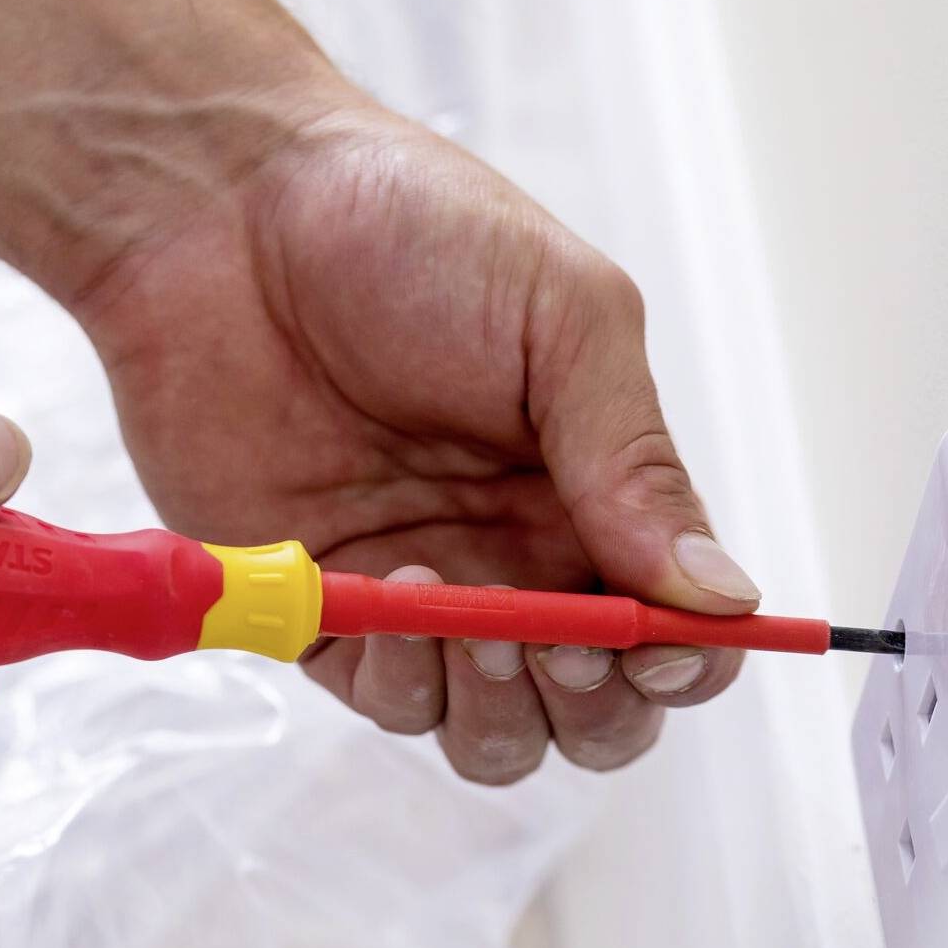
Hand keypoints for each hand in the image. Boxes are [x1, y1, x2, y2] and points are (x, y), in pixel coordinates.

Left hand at [75, 107, 760, 782]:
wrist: (227, 215)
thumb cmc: (406, 229)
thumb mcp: (564, 318)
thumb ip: (636, 462)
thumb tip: (720, 595)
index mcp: (592, 491)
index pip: (675, 627)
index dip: (684, 661)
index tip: (657, 643)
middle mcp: (515, 558)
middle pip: (593, 710)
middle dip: (597, 705)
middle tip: (565, 642)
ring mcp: (417, 593)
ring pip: (492, 732)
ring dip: (500, 708)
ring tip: (471, 621)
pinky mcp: (317, 607)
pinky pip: (383, 699)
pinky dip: (403, 682)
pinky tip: (391, 593)